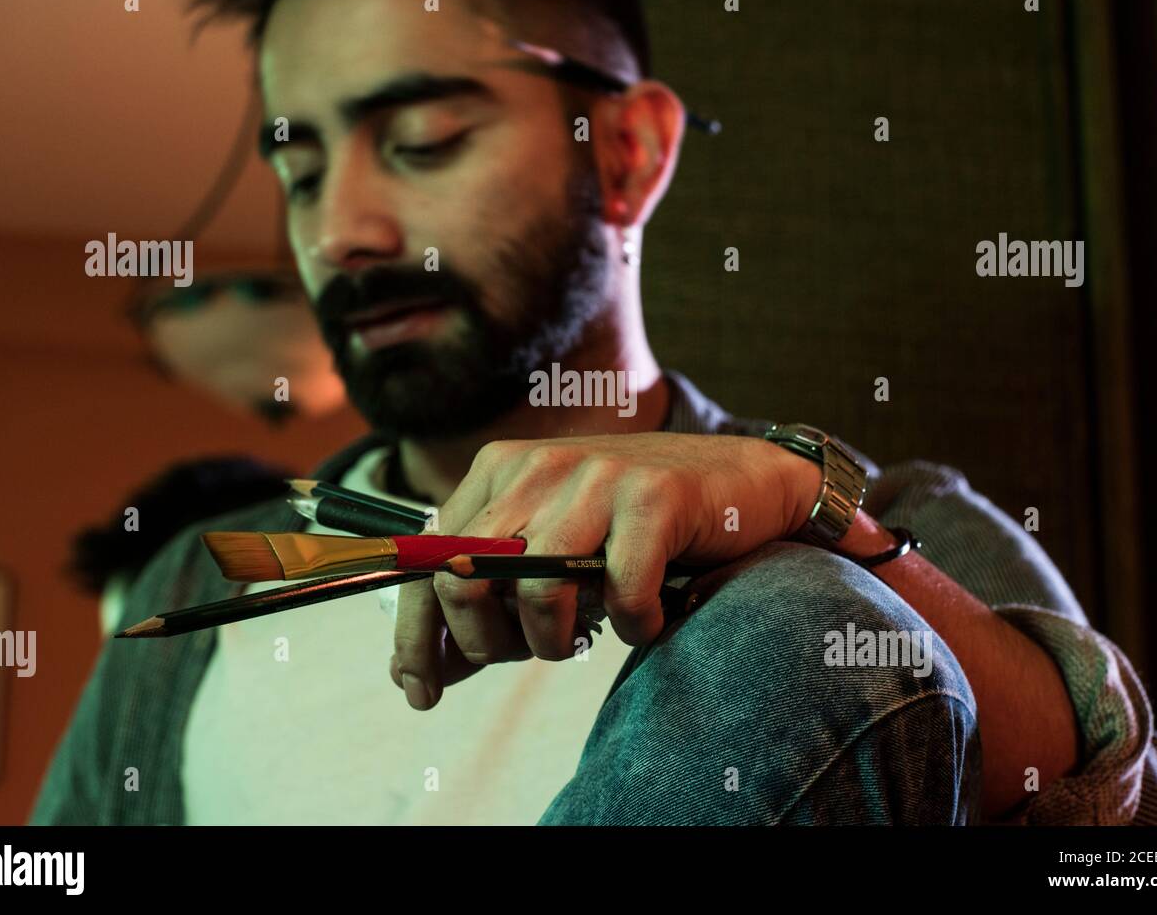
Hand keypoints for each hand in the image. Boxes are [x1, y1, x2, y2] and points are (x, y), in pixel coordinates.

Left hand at [389, 432, 819, 708]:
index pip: (427, 561)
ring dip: (557, 641)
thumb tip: (419, 672)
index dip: (415, 637)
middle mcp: (539, 464)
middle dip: (488, 644)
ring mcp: (597, 476)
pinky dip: (634, 626)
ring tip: (588, 637)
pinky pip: (621, 592)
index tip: (419, 692)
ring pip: (534, 591)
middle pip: (464, 578)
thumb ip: (489, 598)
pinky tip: (648, 620)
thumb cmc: (636, 528)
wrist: (742, 482)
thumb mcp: (550, 552)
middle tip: (532, 653)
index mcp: (500, 471)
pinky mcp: (654, 497)